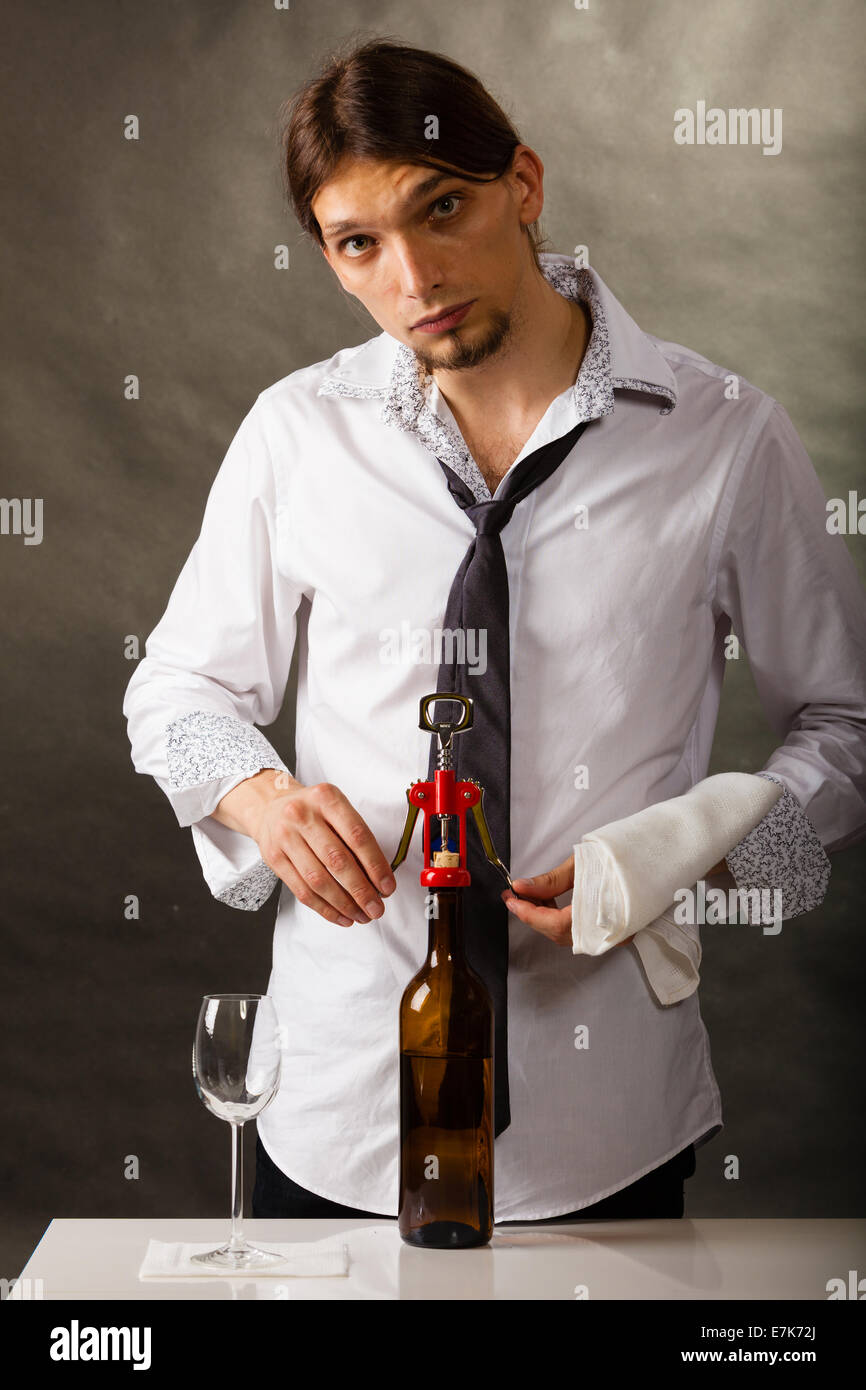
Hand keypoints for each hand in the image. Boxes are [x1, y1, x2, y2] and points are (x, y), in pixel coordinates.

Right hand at [254, 779, 396, 927]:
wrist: (270, 807)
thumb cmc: (312, 811)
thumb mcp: (335, 808)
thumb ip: (355, 836)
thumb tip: (378, 877)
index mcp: (326, 798)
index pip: (357, 836)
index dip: (375, 865)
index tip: (387, 886)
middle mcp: (303, 815)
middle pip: (337, 861)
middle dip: (361, 891)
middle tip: (376, 908)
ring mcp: (285, 837)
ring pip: (318, 880)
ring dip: (343, 904)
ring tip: (361, 915)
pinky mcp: (273, 858)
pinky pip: (301, 890)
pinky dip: (324, 908)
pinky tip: (340, 915)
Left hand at [501, 854, 635, 951]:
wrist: (657, 856)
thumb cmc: (623, 856)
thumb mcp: (582, 864)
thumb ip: (550, 881)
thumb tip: (521, 887)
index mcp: (601, 916)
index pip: (554, 924)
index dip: (528, 913)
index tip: (510, 899)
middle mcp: (608, 934)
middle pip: (559, 933)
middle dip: (533, 915)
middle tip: (515, 896)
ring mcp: (614, 936)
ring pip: (568, 935)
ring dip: (545, 917)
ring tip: (531, 896)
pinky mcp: (615, 931)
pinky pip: (580, 932)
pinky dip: (561, 919)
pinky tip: (551, 902)